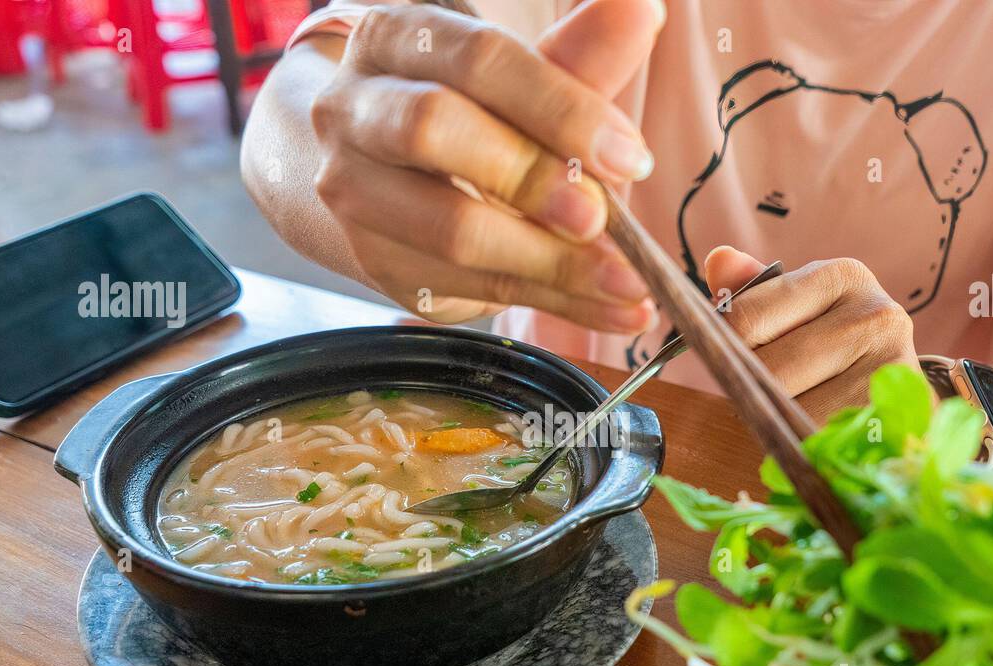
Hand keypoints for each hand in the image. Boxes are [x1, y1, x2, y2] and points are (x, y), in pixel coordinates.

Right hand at [309, 0, 663, 329]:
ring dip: (549, 262)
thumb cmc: (466, 117)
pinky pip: (472, 289)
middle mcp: (354, 109)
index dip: (558, 107)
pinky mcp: (377, 262)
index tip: (629, 154)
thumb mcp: (520, 83)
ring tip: (625, 282)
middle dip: (530, 178)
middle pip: (433, 131)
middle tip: (599, 217)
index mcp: (398, 38)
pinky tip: (612, 307)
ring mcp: (353, 191)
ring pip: (449, 229)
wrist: (378, 179)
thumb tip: (639, 11)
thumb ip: (578, 57)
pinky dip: (554, 302)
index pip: (478, 59)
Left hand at [705, 246, 922, 422]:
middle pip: (769, 369)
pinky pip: (820, 442)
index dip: (726, 351)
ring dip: (777, 424)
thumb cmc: (833, 348)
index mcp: (843, 276)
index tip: (735, 362)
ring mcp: (890, 369)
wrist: (896, 395)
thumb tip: (718, 260)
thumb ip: (752, 293)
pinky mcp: (894, 421)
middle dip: (751, 391)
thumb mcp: (797, 312)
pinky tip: (810, 436)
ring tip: (791, 416)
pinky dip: (804, 446)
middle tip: (760, 398)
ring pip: (792, 412)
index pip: (745, 319)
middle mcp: (876, 316)